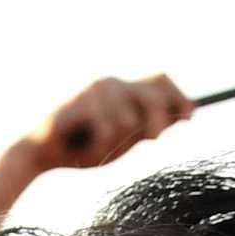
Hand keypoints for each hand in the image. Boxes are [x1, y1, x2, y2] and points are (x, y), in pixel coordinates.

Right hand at [28, 73, 192, 173]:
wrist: (44, 154)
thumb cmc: (85, 148)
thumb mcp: (124, 139)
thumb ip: (148, 126)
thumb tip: (181, 116)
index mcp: (123, 89)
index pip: (160, 81)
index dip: (179, 96)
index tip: (190, 116)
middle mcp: (111, 83)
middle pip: (152, 94)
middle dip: (158, 120)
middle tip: (152, 139)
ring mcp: (95, 89)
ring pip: (130, 118)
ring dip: (118, 141)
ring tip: (98, 146)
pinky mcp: (80, 101)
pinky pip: (108, 129)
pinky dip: (101, 144)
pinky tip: (86, 145)